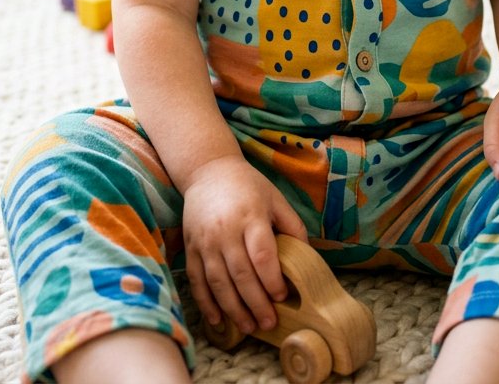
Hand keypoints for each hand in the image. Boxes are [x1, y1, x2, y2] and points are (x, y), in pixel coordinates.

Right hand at [182, 155, 307, 335]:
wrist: (208, 171)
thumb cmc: (248, 186)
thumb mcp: (275, 198)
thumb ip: (293, 226)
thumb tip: (307, 258)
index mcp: (250, 216)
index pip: (262, 254)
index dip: (272, 279)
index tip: (282, 296)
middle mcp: (225, 230)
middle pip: (241, 274)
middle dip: (256, 303)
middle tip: (269, 323)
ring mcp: (204, 241)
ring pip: (218, 283)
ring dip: (234, 309)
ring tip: (249, 327)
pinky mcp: (190, 248)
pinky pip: (197, 281)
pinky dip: (206, 303)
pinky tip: (218, 320)